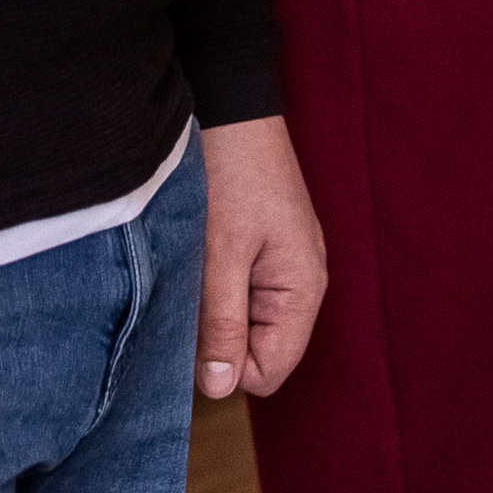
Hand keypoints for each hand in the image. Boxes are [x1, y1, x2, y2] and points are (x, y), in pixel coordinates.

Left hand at [196, 115, 326, 400]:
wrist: (231, 104)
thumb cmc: (232, 169)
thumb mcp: (221, 252)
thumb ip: (222, 323)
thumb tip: (218, 389)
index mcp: (303, 288)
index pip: (267, 372)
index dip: (223, 361)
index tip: (192, 322)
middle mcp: (302, 282)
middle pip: (256, 350)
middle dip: (216, 334)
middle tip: (190, 287)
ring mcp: (284, 264)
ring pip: (244, 321)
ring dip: (213, 306)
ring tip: (195, 263)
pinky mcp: (265, 248)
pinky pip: (240, 293)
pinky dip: (215, 282)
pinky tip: (201, 251)